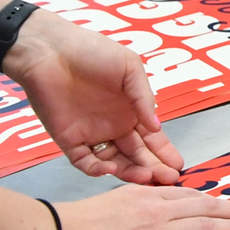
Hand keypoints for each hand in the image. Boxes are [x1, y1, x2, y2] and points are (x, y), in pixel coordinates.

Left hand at [2, 11, 182, 183]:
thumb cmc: (92, 51)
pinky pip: (83, 161)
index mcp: (130, 110)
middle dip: (153, 167)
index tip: (178, 165)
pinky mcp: (68, 139)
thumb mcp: (130, 68)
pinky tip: (111, 169)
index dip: (164, 152)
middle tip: (167, 178)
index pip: (152, 138)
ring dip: (129, 171)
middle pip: (136, 154)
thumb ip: (144, 98)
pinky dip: (96, 170)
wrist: (51, 51)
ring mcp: (91, 134)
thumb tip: (157, 126)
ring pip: (113, 162)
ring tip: (145, 177)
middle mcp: (113, 126)